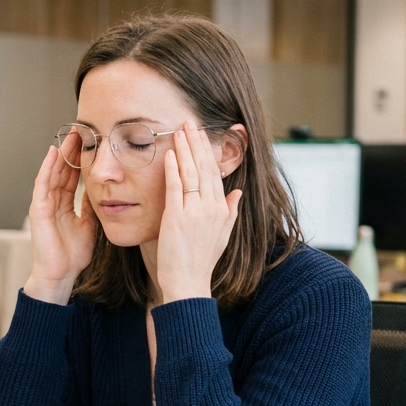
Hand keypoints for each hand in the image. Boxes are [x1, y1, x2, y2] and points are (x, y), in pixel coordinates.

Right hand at [23, 143, 97, 304]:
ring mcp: (44, 204)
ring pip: (53, 172)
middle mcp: (53, 201)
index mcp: (64, 204)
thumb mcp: (89, 225)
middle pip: (63, 170)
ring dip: (61, 153)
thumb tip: (99, 191)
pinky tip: (53, 153)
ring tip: (70, 135)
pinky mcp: (38, 209)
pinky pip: (42, 184)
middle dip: (72, 150)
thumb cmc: (73, 255)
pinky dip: (47, 167)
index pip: (72, 176)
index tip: (91, 142)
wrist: (60, 275)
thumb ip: (90, 207)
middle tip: (82, 130)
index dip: (81, 159)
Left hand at [155, 121, 241, 302]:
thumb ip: (230, 211)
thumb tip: (237, 192)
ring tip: (178, 131)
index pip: (215, 173)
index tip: (201, 134)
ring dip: (184, 150)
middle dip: (196, 143)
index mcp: (221, 210)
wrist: (188, 283)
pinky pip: (176, 189)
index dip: (208, 151)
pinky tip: (168, 155)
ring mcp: (194, 213)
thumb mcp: (223, 235)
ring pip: (191, 174)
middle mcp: (211, 208)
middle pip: (204, 168)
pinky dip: (172, 170)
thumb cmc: (202, 261)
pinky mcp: (176, 219)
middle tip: (189, 122)